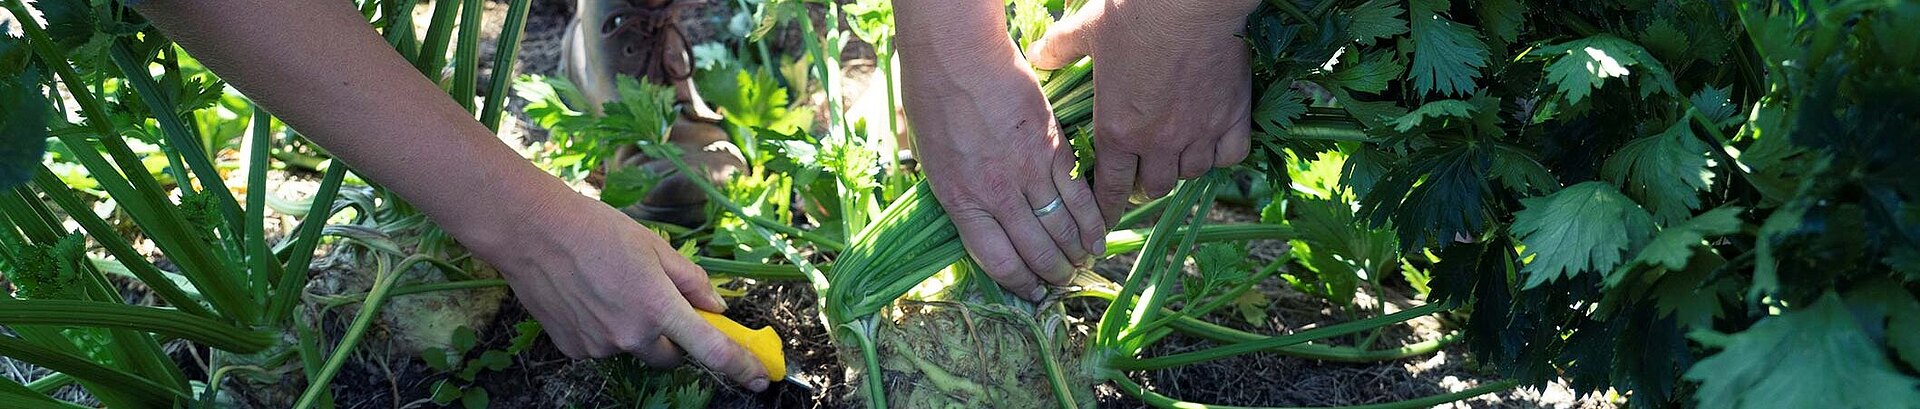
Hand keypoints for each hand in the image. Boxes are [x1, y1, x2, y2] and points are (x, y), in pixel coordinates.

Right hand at [447, 194, 769, 390]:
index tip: (760, 377)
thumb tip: (717, 307)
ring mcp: (600, 346)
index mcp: (658, 306)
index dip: (740, 366)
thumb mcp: (655, 246)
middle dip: (675, 338)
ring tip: (611, 288)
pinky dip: (605, 328)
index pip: (711, 349)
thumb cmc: (596, 229)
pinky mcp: (574, 349)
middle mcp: (631, 335)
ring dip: (635, 329)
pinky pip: (604, 345)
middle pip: (671, 356)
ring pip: (634, 348)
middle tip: (662, 306)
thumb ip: (691, 280)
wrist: (531, 231)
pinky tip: (588, 296)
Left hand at [899, 35, 1105, 299]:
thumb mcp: (932, 161)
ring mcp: (1028, 173)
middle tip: (1062, 281)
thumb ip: (959, 194)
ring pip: (1062, 228)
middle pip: (1036, 251)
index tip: (1031, 291)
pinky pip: (1079, 195)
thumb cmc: (933, 101)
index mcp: (962, 201)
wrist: (958, 57)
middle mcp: (997, 195)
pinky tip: (1099, 235)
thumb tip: (978, 218)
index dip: (1020, 283)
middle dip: (1053, 274)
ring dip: (1076, 252)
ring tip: (1082, 263)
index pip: (997, 261)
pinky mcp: (1053, 150)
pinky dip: (1092, 220)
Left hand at [1029, 0, 1258, 224]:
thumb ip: (1060, 49)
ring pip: (1191, 174)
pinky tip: (1213, 144)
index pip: (1110, 188)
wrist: (1191, 1)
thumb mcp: (1087, 31)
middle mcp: (1158, 142)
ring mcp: (1199, 132)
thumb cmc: (1135, 14)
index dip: (1105, 209)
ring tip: (1175, 154)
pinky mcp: (1232, 116)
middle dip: (1144, 183)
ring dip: (1181, 168)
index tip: (1103, 221)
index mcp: (1118, 130)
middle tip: (1142, 171)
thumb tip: (1038, 55)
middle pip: (1153, 186)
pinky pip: (1230, 156)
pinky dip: (1221, 155)